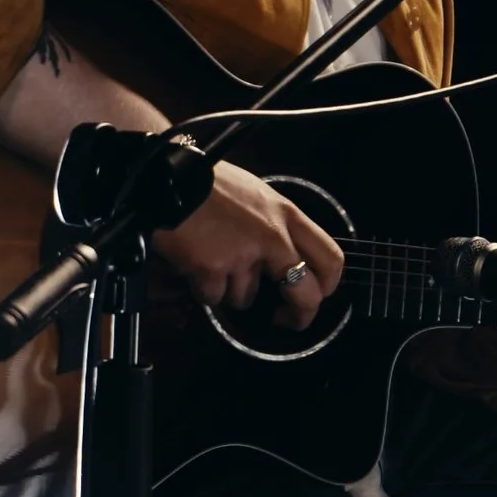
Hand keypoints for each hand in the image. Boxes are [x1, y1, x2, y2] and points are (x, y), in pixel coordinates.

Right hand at [148, 160, 341, 330]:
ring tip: (212, 262)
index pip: (330, 258)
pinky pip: (213, 297)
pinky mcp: (211, 270)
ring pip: (245, 297)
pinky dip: (203, 288)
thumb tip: (283, 255)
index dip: (327, 285)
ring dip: (229, 289)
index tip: (315, 294)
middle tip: (285, 319)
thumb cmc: (207, 182)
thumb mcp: (255, 193)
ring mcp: (242, 256)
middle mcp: (271, 237)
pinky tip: (193, 264)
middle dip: (299, 315)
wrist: (166, 177)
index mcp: (285, 214)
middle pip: (305, 294)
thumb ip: (274, 223)